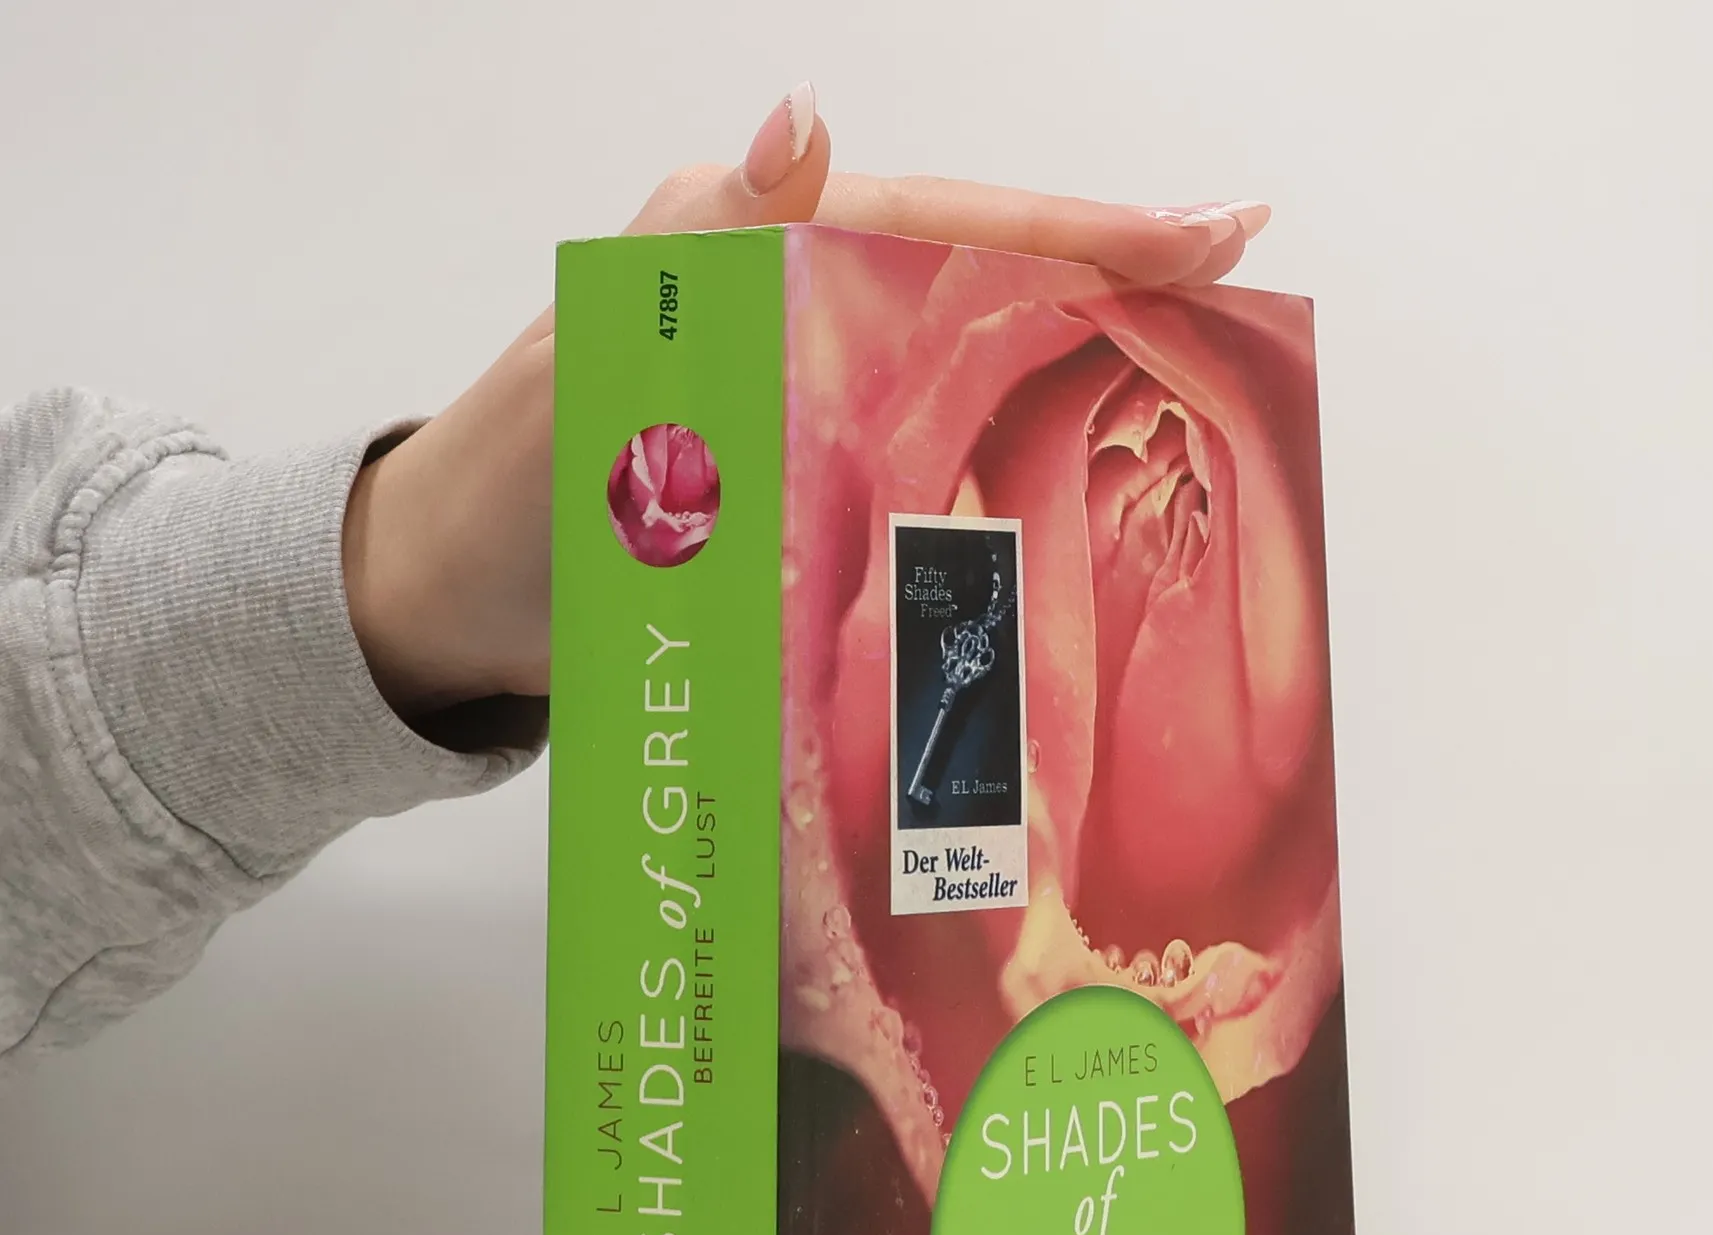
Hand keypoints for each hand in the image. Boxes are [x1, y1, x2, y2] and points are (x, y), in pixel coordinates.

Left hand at [342, 84, 1270, 721]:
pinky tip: (1070, 532)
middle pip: (985, 299)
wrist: (452, 611)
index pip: (955, 230)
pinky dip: (1000, 501)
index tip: (1214, 233)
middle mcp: (803, 328)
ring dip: (1075, 399)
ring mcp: (812, 419)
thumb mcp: (600, 349)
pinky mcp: (806, 502)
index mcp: (765, 261)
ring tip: (1191, 415)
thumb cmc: (506, 484)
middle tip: (1235, 316)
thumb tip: (802, 119)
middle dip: (1112, 298)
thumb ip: (703, 240)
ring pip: (970, 392)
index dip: (1086, 231)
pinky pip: (924, 484)